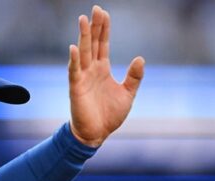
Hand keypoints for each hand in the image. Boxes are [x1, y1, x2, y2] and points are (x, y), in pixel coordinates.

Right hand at [68, 5, 144, 146]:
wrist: (96, 134)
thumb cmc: (109, 116)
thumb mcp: (127, 94)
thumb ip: (134, 77)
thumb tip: (140, 58)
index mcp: (103, 69)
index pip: (103, 44)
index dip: (104, 29)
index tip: (104, 13)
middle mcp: (91, 70)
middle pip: (93, 43)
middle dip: (94, 26)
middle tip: (95, 9)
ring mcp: (83, 78)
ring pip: (83, 53)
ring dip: (84, 36)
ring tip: (83, 20)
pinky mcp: (76, 88)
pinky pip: (74, 71)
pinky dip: (74, 59)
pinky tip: (74, 47)